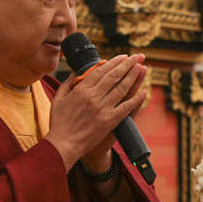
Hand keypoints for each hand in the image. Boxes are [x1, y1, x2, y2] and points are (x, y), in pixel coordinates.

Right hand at [47, 54, 147, 170]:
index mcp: (81, 90)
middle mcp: (93, 97)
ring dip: (133, 76)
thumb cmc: (59, 122)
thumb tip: (77, 71)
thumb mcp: (59, 98)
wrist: (63, 145)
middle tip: (138, 56)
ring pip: (122, 88)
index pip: (101, 70)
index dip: (114, 62)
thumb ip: (68, 83)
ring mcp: (103, 109)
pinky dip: (136, 99)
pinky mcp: (109, 122)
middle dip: (128, 64)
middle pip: (114, 76)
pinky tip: (144, 91)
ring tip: (142, 67)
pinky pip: (126, 107)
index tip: (123, 56)